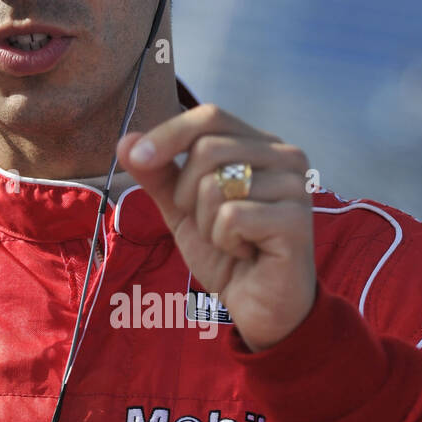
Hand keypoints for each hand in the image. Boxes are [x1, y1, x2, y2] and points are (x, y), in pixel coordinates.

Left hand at [118, 104, 316, 350]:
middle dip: (187, 195)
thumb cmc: (227, 253)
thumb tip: (125, 141)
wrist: (258, 305)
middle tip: (209, 225)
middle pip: (208, 149)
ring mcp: (295, 186)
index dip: (169, 133)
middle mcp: (285, 156)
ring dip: (207, 224)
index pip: (210, 117)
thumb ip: (158, 174)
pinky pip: (231, 217)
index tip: (137, 158)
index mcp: (261, 145)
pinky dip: (225, 241)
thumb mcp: (182, 209)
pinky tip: (246, 253)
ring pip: (215, 186)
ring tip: (232, 241)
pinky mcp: (295, 219)